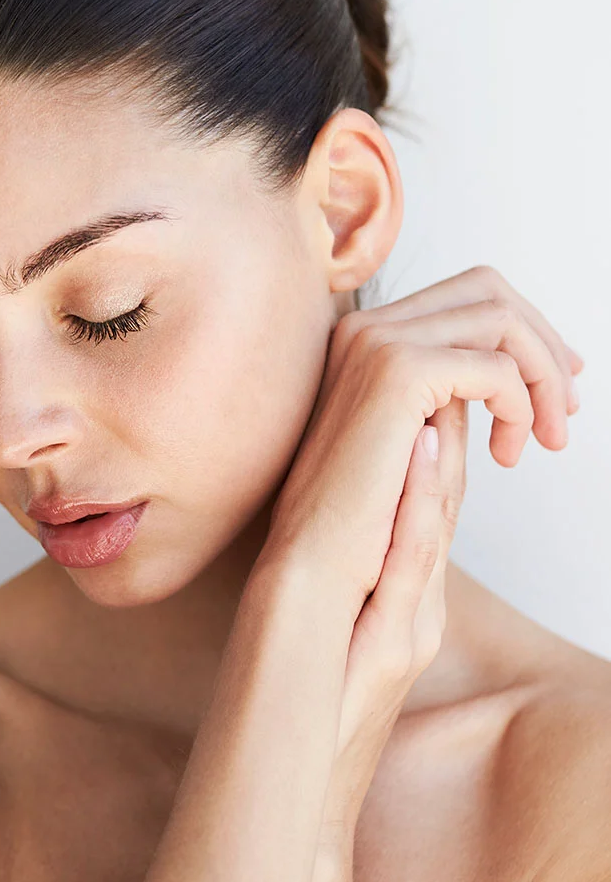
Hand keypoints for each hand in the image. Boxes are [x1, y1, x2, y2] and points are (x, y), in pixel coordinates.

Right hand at [252, 265, 581, 879]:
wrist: (314, 593)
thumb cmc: (361, 554)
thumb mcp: (420, 479)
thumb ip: (447, 432)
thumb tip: (491, 397)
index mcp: (363, 359)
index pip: (461, 303)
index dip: (522, 338)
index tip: (557, 393)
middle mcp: (363, 339)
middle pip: (486, 288)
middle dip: (542, 339)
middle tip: (566, 407)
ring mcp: (373, 349)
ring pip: (496, 310)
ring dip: (541, 368)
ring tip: (545, 435)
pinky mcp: (394, 377)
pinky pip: (491, 359)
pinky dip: (522, 397)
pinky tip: (515, 450)